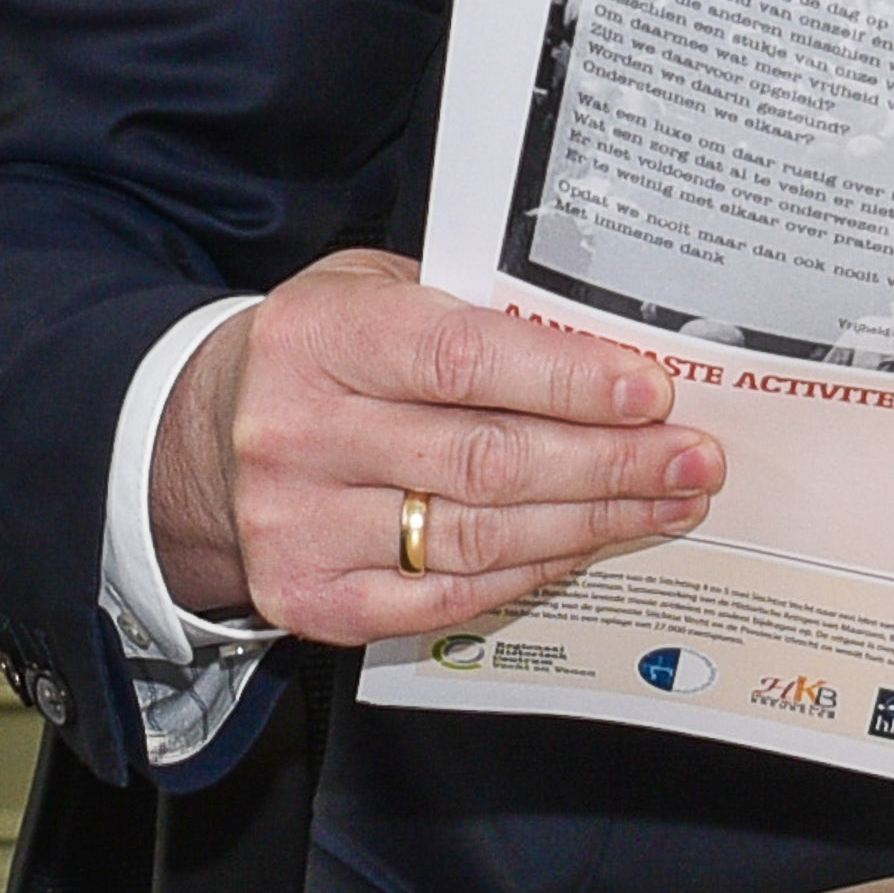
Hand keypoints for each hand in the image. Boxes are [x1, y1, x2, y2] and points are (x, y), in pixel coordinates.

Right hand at [149, 248, 722, 643]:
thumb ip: (470, 310)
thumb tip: (606, 346)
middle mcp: (299, 435)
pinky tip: (586, 544)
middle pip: (486, 459)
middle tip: (693, 458)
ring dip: (591, 522)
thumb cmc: (318, 355)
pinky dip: (529, 571)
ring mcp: (300, 527)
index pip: (462, 358)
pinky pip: (447, 598)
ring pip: (478, 535)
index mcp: (320, 338)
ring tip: (666, 501)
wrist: (200, 442)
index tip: (651, 391)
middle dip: (609, 462)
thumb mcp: (372, 293)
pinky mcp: (313, 600)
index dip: (566, 378)